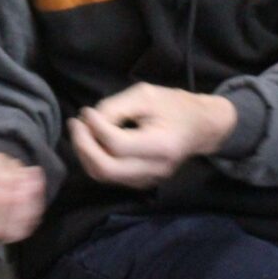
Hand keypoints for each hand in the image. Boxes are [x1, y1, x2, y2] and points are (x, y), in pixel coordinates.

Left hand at [69, 83, 235, 188]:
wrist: (201, 127)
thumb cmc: (175, 106)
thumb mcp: (146, 95)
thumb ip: (116, 107)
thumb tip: (89, 121)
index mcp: (161, 146)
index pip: (117, 145)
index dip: (96, 128)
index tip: (86, 112)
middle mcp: (155, 169)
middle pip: (106, 169)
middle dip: (83, 146)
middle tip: (76, 124)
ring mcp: (149, 180)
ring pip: (105, 176)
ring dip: (86, 154)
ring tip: (81, 131)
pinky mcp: (142, 182)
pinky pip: (111, 177)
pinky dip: (96, 160)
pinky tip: (93, 142)